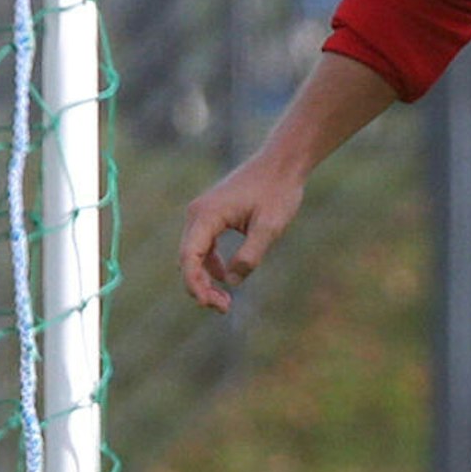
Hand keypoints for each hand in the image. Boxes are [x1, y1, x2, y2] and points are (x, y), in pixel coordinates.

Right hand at [179, 154, 306, 313]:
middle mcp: (198, 213)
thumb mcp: (270, 227)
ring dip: (205, 278)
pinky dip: (211, 265)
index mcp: (206, 215)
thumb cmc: (278, 191)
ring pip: (194, 255)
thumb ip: (250, 255)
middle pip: (188, 259)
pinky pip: (204, 247)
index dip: (195, 285)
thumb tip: (231, 280)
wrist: (282, 163)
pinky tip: (226, 278)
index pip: (189, 258)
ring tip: (225, 301)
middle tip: (224, 308)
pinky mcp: (212, 215)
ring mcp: (203, 213)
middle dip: (201, 287)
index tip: (210, 304)